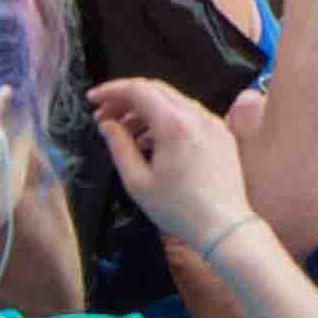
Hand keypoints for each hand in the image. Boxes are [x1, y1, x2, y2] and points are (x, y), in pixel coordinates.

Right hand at [89, 79, 250, 251]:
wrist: (224, 227)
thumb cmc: (180, 209)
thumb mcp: (138, 182)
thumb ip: (119, 146)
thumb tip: (107, 124)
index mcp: (174, 124)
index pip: (137, 89)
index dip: (111, 91)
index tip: (93, 99)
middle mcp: (197, 116)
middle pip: (155, 90)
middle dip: (126, 99)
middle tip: (105, 116)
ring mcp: (213, 123)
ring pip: (172, 101)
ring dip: (145, 109)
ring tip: (125, 133)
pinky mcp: (221, 134)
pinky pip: (189, 115)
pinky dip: (166, 119)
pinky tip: (152, 141)